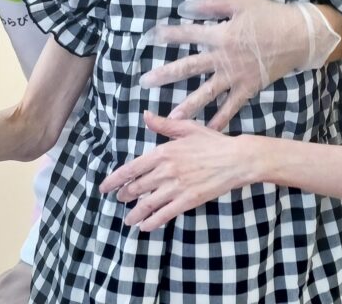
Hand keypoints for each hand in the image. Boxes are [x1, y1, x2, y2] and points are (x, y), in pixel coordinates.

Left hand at [99, 111, 249, 230]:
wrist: (236, 159)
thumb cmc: (213, 142)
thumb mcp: (187, 128)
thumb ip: (163, 124)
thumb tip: (145, 115)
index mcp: (163, 152)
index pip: (132, 168)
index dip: (115, 180)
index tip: (105, 187)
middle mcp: (166, 171)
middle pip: (137, 188)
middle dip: (125, 196)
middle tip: (120, 201)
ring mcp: (177, 187)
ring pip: (148, 204)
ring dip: (135, 213)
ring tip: (128, 219)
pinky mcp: (188, 200)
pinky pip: (165, 214)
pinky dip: (152, 222)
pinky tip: (146, 226)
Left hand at [138, 0, 338, 129]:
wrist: (298, 36)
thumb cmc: (268, 14)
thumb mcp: (239, 0)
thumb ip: (211, 4)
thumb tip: (185, 8)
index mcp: (221, 34)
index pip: (188, 33)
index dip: (168, 34)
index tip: (149, 37)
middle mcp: (224, 58)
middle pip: (189, 67)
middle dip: (166, 74)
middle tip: (145, 82)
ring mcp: (236, 76)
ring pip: (207, 93)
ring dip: (187, 105)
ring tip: (170, 118)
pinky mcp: (248, 87)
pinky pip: (231, 107)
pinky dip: (220, 119)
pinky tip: (207, 131)